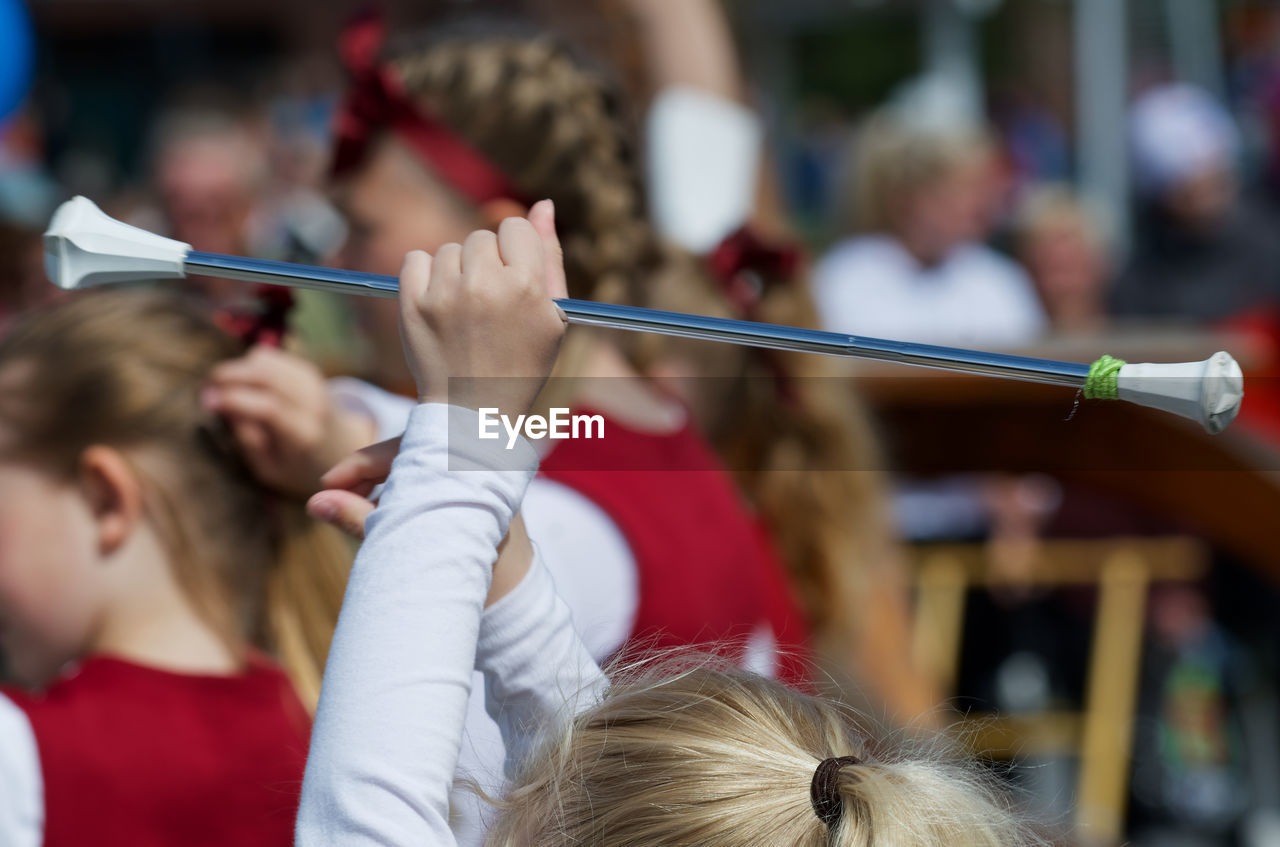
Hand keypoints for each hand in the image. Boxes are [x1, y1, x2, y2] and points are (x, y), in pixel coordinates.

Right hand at [203, 346, 376, 496]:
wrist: (341, 451)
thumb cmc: (298, 467)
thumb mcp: (270, 469)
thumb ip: (249, 441)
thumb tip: (227, 407)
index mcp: (304, 436)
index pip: (269, 409)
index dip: (235, 401)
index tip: (207, 401)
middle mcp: (313, 405)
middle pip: (267, 377)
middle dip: (230, 376)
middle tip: (206, 388)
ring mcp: (314, 385)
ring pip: (268, 362)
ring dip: (238, 368)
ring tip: (222, 387)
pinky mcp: (309, 372)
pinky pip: (272, 357)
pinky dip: (250, 363)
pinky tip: (244, 381)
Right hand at [307, 439, 532, 605]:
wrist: (517, 610)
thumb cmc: (469, 580)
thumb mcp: (410, 548)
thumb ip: (361, 521)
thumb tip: (315, 502)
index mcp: (467, 470)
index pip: (403, 448)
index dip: (360, 464)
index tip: (327, 484)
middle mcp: (477, 471)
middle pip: (410, 457)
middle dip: (368, 475)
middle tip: (335, 496)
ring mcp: (478, 486)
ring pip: (420, 473)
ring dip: (384, 487)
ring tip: (354, 510)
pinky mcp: (475, 503)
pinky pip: (433, 486)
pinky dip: (404, 497)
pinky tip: (382, 516)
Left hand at [398, 199, 567, 415]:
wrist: (474, 411)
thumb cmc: (521, 362)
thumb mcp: (552, 316)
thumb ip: (550, 257)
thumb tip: (543, 203)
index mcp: (527, 287)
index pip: (515, 228)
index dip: (515, 252)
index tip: (512, 278)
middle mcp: (486, 285)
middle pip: (481, 238)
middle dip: (485, 263)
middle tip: (487, 304)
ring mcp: (446, 294)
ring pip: (449, 249)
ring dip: (455, 271)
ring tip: (463, 309)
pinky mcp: (412, 304)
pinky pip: (415, 259)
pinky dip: (424, 275)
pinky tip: (438, 303)